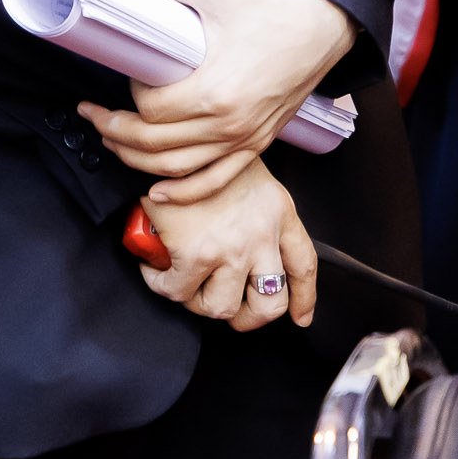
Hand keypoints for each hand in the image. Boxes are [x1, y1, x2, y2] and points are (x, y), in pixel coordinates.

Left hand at [79, 0, 353, 205]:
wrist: (319, 25)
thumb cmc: (267, 7)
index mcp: (214, 90)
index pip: (150, 111)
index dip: (128, 96)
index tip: (128, 75)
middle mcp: (228, 124)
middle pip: (155, 145)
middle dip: (115, 132)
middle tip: (93, 115)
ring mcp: (243, 139)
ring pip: (176, 169)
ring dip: (137, 160)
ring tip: (113, 142)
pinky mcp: (256, 144)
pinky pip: (214, 180)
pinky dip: (183, 191)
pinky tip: (158, 190)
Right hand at [138, 159, 317, 331]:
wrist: (173, 141)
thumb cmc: (204, 153)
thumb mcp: (250, 175)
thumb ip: (258, 210)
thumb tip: (246, 244)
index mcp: (279, 211)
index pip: (303, 266)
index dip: (303, 299)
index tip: (299, 317)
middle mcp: (262, 234)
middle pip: (270, 303)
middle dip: (249, 317)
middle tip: (231, 308)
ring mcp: (231, 248)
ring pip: (222, 307)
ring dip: (200, 304)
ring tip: (187, 286)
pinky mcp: (195, 255)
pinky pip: (179, 293)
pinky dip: (162, 286)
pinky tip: (154, 272)